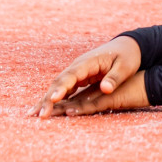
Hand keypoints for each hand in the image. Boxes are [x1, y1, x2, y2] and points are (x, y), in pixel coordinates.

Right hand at [28, 36, 146, 117]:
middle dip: (48, 98)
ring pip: (57, 85)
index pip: (72, 76)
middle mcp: (79, 66)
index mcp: (89, 62)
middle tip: (40, 115)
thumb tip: (105, 89)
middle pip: (59, 82)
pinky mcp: (78, 77)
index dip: (61, 88)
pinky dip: (53, 98)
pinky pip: (62, 88)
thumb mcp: (125, 67)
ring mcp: (76, 71)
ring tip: (34, 115)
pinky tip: (45, 109)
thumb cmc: (128, 56)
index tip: (52, 100)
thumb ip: (115, 78)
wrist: (127, 46)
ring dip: (46, 99)